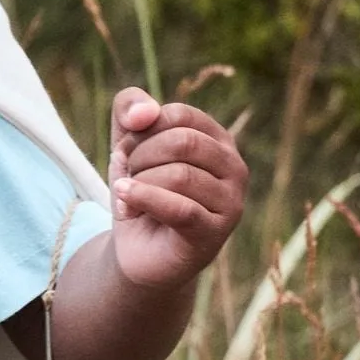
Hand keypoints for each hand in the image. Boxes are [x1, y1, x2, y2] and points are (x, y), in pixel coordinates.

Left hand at [108, 86, 247, 289]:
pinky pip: (180, 208)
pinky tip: (125, 206)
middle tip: (125, 175)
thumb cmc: (141, 192)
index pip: (180, 115)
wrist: (139, 251)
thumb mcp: (127, 143)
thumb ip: (129, 108)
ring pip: (180, 175)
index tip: (124, 150)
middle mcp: (234, 168)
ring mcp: (231, 202)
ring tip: (127, 196)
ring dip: (140, 183)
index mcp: (219, 140)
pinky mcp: (215, 233)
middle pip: (183, 142)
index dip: (142, 129)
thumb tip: (146, 111)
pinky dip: (145, 201)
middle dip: (141, 156)